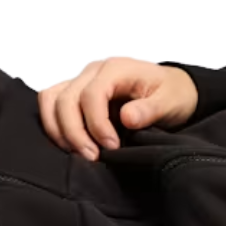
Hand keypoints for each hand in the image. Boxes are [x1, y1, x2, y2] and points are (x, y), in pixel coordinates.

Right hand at [37, 57, 197, 160]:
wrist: (174, 89)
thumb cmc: (172, 93)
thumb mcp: (170, 102)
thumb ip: (150, 110)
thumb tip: (127, 118)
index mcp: (117, 68)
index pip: (92, 95)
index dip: (97, 124)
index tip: (111, 147)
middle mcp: (95, 70)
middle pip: (66, 99)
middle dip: (75, 132)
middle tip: (92, 157)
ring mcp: (82, 79)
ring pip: (52, 100)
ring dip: (59, 129)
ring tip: (78, 153)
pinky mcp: (76, 92)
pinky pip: (51, 103)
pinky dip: (54, 124)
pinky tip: (70, 144)